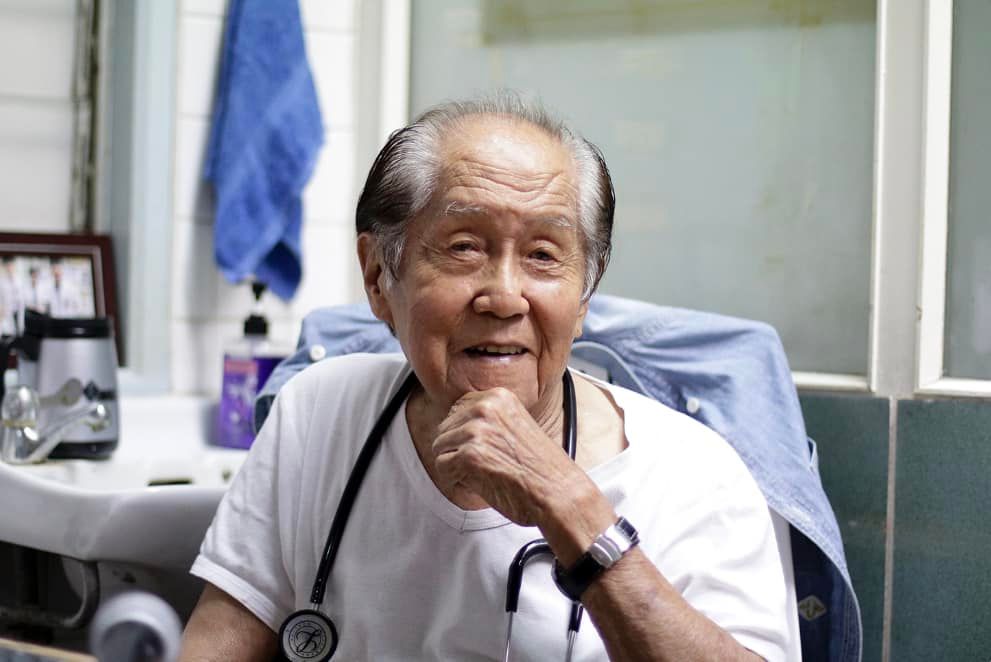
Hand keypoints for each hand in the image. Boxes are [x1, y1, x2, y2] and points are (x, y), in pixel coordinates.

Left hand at [432, 387, 588, 526]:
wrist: (559, 492)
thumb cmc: (542, 467)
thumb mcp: (516, 425)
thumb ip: (488, 420)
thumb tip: (454, 428)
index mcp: (498, 396)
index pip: (457, 408)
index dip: (462, 433)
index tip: (476, 449)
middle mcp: (485, 407)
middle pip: (444, 428)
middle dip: (456, 450)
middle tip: (478, 467)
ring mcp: (476, 431)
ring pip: (440, 448)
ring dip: (454, 466)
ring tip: (479, 475)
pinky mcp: (469, 456)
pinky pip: (442, 468)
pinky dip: (454, 480)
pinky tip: (476, 484)